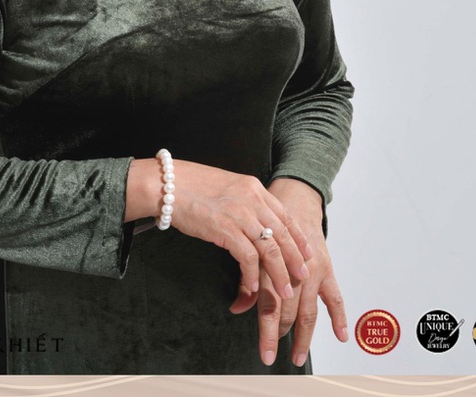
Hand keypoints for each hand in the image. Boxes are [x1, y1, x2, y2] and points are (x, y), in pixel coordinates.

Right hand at [127, 158, 312, 301]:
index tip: (307, 253)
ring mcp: (240, 214)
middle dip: (296, 260)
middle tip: (303, 277)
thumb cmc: (190, 185)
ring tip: (283, 292)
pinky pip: (248, 258)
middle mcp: (252, 198)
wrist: (167, 184)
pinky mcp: (226, 229)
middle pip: (283, 234)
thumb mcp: (225, 186)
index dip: (298, 237)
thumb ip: (242, 200)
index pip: (285, 214)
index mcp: (253, 187)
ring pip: (271, 250)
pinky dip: (253, 276)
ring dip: (279, 275)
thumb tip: (253, 220)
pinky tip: (253, 287)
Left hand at [228, 178, 348, 367]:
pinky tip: (341, 335)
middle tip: (274, 357)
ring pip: (309, 310)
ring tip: (297, 356)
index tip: (265, 354)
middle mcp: (292, 270)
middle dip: (279, 337)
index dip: (266, 333)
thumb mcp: (251, 248)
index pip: (269, 306)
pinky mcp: (326, 268)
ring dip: (304, 336)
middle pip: (288, 311)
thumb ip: (247, 280)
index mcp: (271, 265)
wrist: (292, 199)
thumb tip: (236, 308)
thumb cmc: (267, 224)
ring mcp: (312, 270)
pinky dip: (338, 316)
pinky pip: (334, 296)